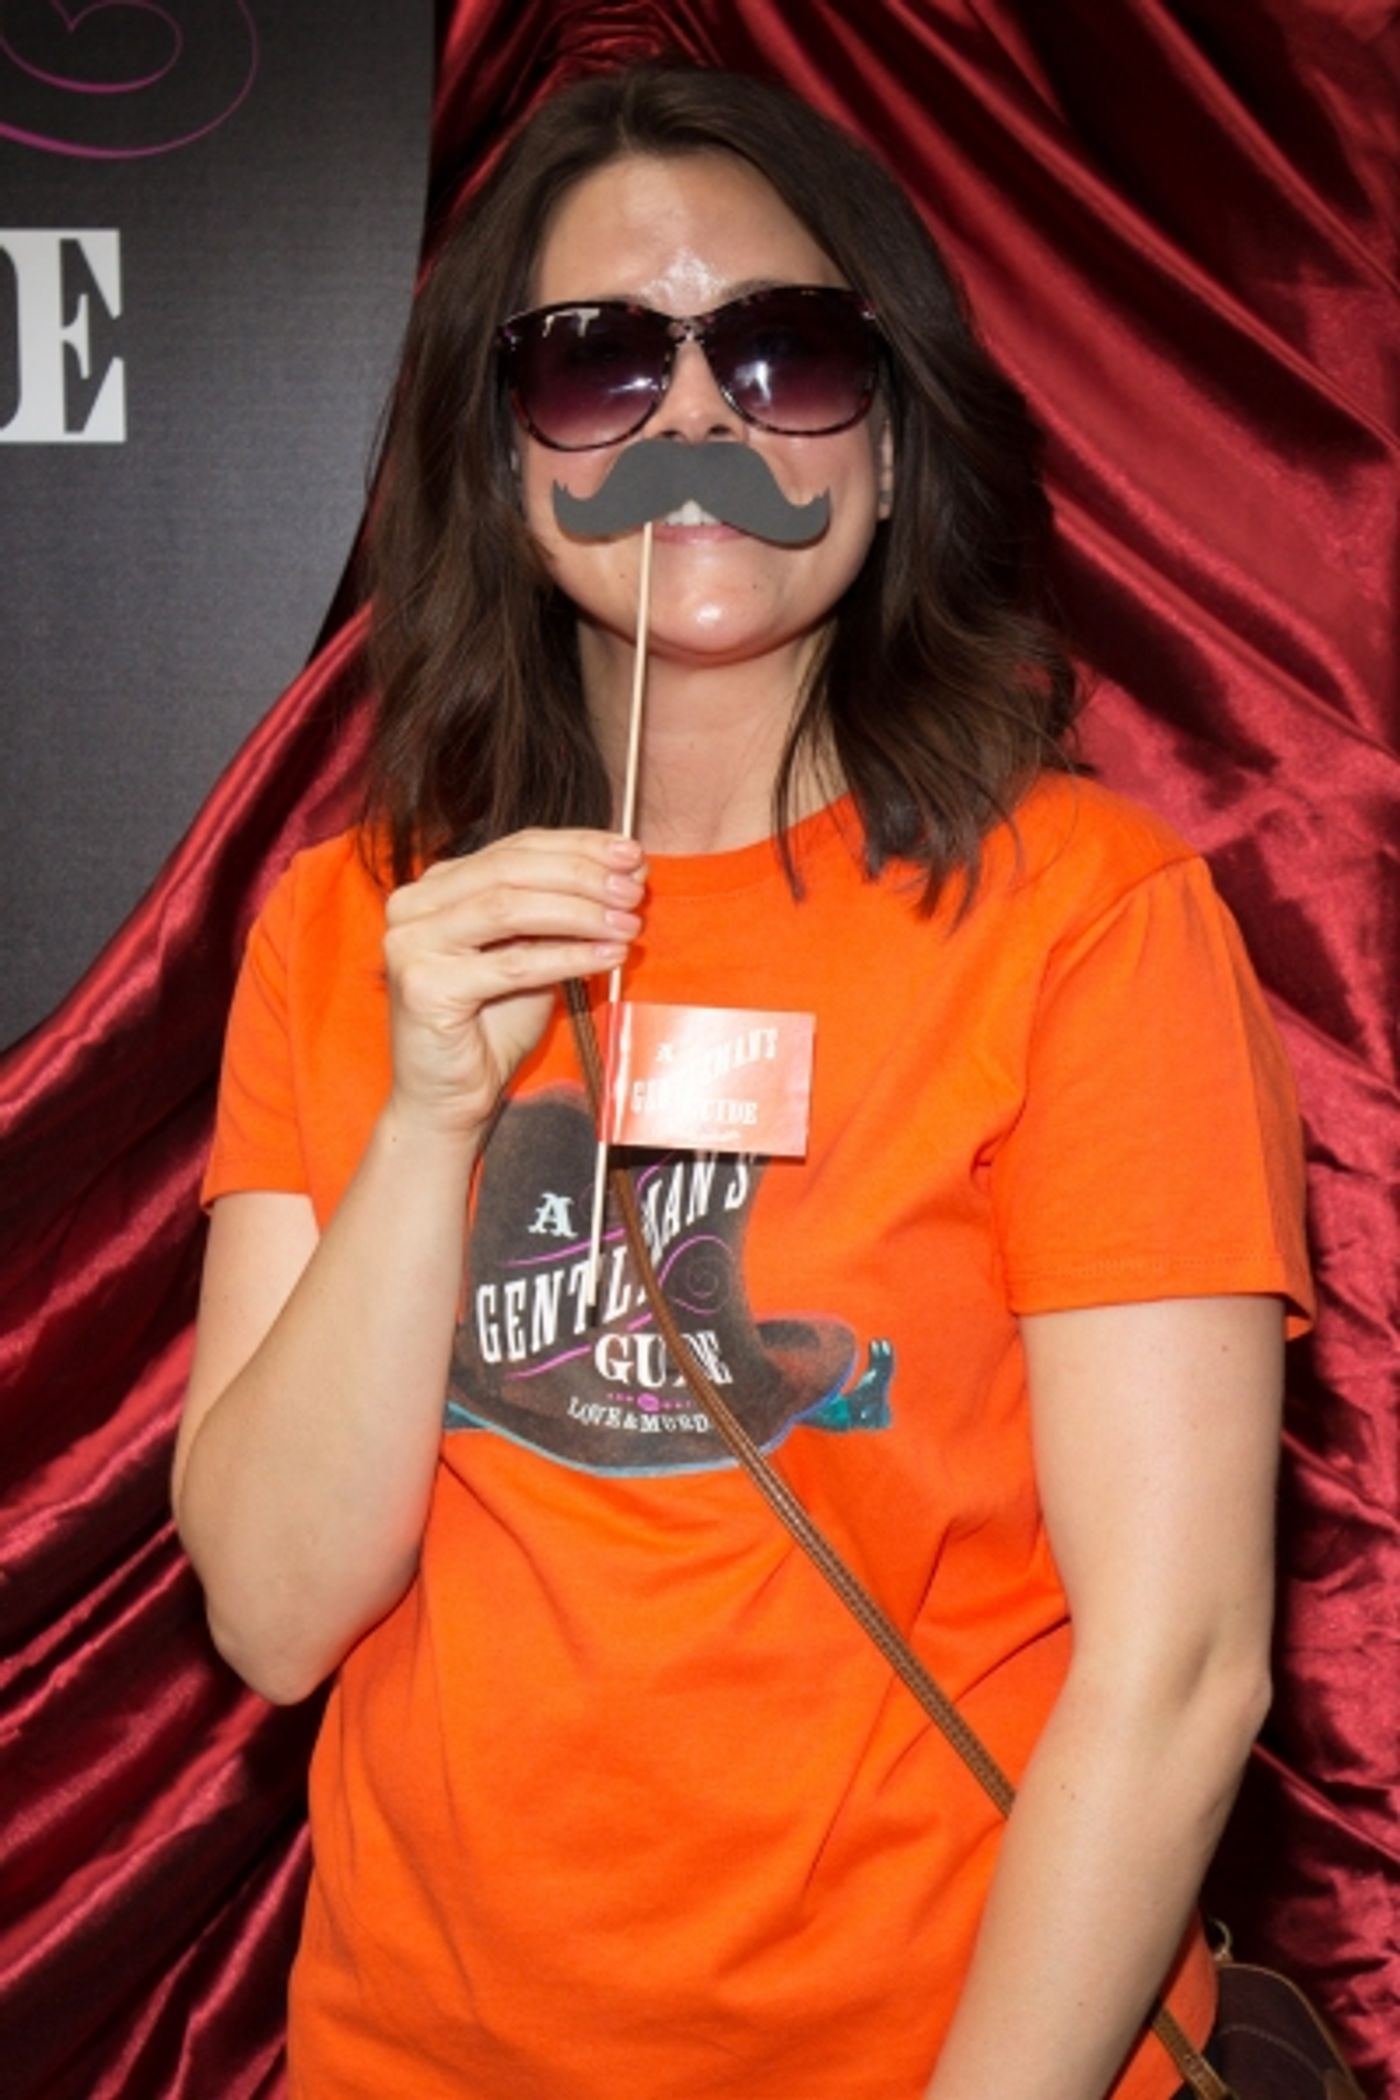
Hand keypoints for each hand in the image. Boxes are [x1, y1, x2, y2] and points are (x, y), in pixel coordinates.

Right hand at [381, 827, 645, 1144]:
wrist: (450, 1098)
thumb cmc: (491, 1027)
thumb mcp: (532, 955)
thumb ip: (562, 914)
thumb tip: (623, 872)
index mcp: (438, 887)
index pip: (515, 848)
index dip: (577, 846)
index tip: (630, 853)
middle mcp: (414, 906)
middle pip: (511, 871)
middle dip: (582, 876)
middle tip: (634, 888)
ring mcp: (411, 944)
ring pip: (508, 909)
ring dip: (579, 912)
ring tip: (627, 921)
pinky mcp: (423, 987)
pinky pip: (511, 964)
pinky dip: (567, 957)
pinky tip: (607, 956)